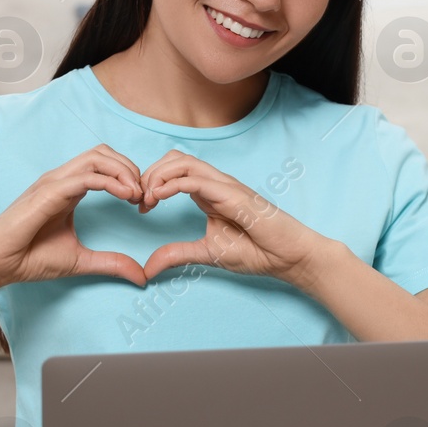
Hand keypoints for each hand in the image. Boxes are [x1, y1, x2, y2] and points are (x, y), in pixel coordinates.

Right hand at [0, 145, 148, 288]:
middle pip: (104, 153)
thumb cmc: (29, 258)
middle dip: (130, 168)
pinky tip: (125, 196)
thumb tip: (141, 275)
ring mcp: (54, 183)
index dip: (129, 177)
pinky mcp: (48, 192)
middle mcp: (62, 180)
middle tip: (144, 195)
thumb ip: (111, 263)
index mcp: (69, 190)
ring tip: (136, 194)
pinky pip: (85, 177)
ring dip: (123, 171)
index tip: (143, 202)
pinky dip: (110, 182)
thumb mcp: (81, 261)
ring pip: (96, 157)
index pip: (104, 165)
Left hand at [135, 150, 332, 286]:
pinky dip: (172, 185)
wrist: (288, 257)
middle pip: (174, 159)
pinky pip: (196, 180)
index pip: (174, 171)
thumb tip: (148, 268)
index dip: (151, 182)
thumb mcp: (206, 254)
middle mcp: (215, 184)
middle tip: (139, 201)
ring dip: (157, 176)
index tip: (140, 207)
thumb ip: (177, 255)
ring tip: (146, 199)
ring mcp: (225, 186)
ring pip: (183, 162)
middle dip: (149, 174)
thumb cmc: (257, 252)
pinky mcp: (232, 194)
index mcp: (208, 194)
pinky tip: (159, 198)